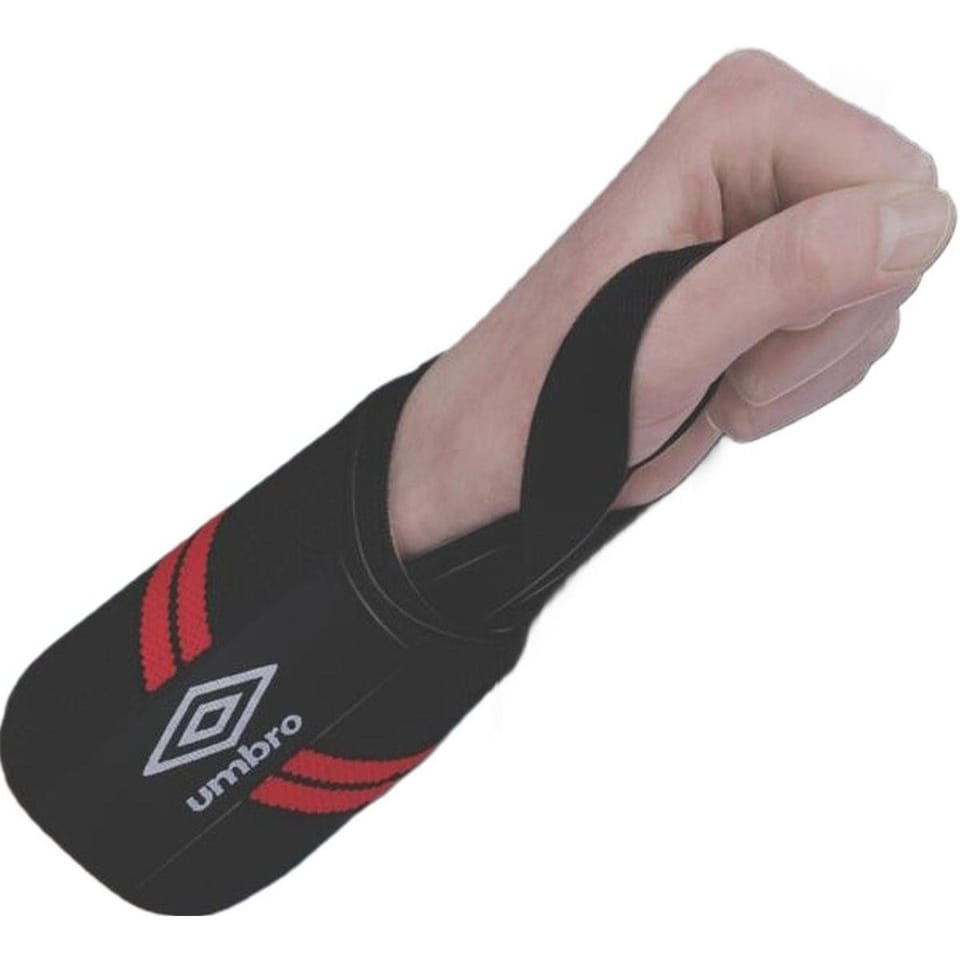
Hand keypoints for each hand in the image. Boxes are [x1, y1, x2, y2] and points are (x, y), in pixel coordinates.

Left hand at [389, 50, 954, 556]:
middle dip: (817, 334)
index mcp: (740, 119)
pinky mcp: (775, 279)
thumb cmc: (551, 386)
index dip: (844, 281)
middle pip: (898, 239)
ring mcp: (773, 218)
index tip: (752, 330)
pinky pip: (852, 332)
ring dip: (799, 368)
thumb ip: (792, 270)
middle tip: (722, 363)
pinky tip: (725, 384)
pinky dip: (795, 382)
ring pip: (879, 295)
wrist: (514, 437)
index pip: (897, 182)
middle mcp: (764, 151)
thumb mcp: (670, 335)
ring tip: (712, 376)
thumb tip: (921, 221)